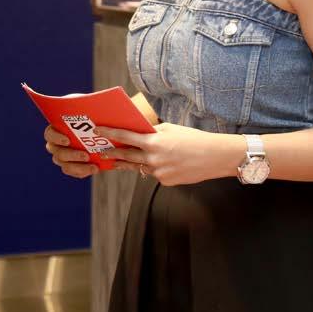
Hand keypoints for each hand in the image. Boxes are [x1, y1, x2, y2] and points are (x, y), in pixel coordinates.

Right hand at [44, 124, 98, 178]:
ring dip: (80, 167)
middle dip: (73, 155)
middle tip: (86, 155)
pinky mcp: (69, 168)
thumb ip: (85, 119)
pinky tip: (94, 169)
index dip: (57, 138)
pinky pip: (74, 173)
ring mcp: (60, 159)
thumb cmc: (86, 124)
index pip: (49, 135)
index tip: (68, 141)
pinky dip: (84, 172)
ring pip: (66, 166)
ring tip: (94, 167)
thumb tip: (91, 117)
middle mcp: (54, 147)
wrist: (95, 138)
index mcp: (54, 132)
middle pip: (58, 153)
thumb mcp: (85, 119)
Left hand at [94, 123, 244, 185]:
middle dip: (113, 154)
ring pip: (140, 167)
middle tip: (102, 152)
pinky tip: (162, 164)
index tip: (98, 130)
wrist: (215, 157)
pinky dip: (154, 168)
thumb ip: (152, 132)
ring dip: (129, 163)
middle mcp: (154, 158)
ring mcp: (159, 172)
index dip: (110, 133)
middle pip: (127, 156)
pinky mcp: (166, 181)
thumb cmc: (193, 138)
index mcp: (154, 142)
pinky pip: (154, 174)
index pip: (126, 137)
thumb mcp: (171, 129)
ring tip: (117, 161)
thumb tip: (137, 133)